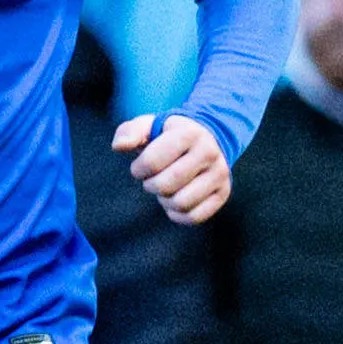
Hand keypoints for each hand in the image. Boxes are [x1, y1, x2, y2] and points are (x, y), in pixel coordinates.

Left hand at [115, 112, 232, 223]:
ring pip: (181, 203)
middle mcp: (209, 153)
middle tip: (153, 178)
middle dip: (151, 185)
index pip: (152, 162)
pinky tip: (175, 200)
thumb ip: (128, 132)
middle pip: (165, 185)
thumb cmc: (167, 135)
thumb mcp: (147, 126)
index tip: (140, 167)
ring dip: (164, 200)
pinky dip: (177, 214)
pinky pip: (194, 217)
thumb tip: (119, 147)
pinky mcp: (223, 192)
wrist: (206, 139)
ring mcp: (220, 174)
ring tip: (166, 188)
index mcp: (189, 134)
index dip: (138, 169)